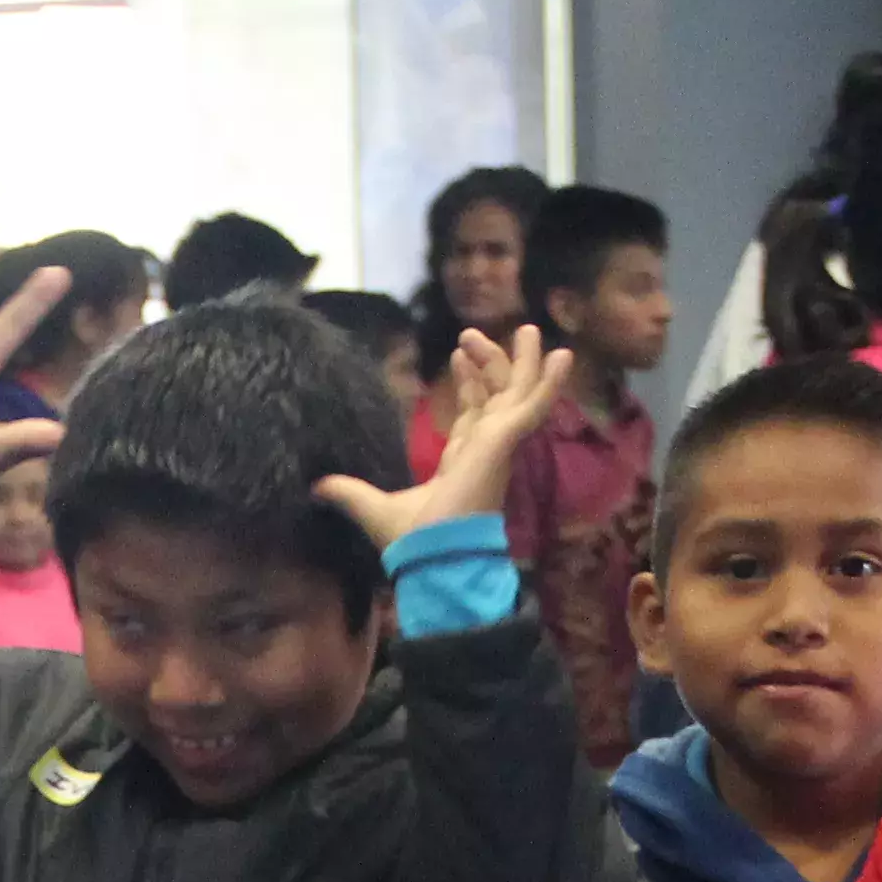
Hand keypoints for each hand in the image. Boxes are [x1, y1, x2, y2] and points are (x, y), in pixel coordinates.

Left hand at [323, 321, 576, 545]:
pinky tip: (564, 355)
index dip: (469, 386)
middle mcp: (484, 452)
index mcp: (461, 464)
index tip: (457, 358)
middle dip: (490, 364)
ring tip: (527, 328)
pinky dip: (550, 382)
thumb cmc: (413, 540)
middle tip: (472, 334)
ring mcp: (498, 445)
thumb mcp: (373, 507)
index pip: (472, 418)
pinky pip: (534, 405)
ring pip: (516, 394)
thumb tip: (317, 488)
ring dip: (520, 361)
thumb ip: (348, 493)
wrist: (434, 553)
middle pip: (496, 398)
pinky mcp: (506, 441)